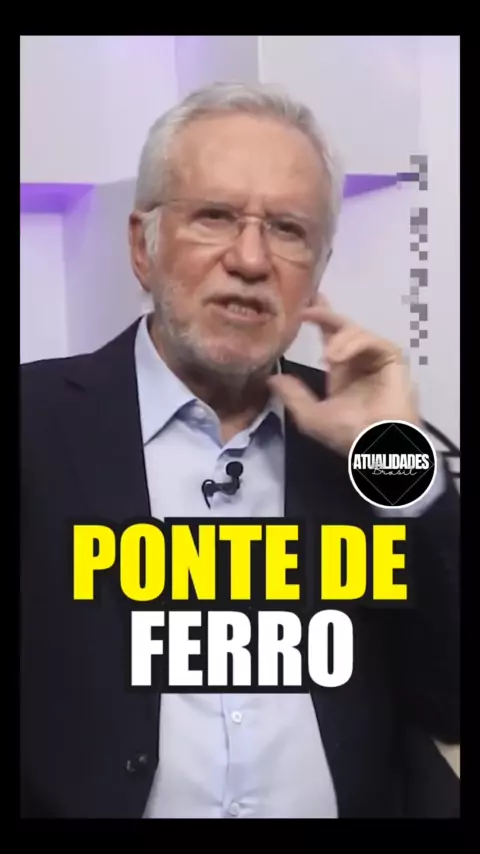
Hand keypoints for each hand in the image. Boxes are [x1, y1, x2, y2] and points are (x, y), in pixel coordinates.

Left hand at [269, 295, 419, 456]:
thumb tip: (271, 379)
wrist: (376, 445)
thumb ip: (293, 396)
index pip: (330, 337)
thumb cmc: (347, 434)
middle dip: (327, 313)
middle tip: (311, 300)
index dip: (319, 319)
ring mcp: (376, 357)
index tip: (302, 305)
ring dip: (338, 337)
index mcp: (341, 371)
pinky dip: (354, 343)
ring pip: (355, 331)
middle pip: (343, 326)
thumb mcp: (311, 417)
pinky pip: (372, 340)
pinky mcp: (392, 358)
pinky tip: (338, 356)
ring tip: (328, 356)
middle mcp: (358, 360)